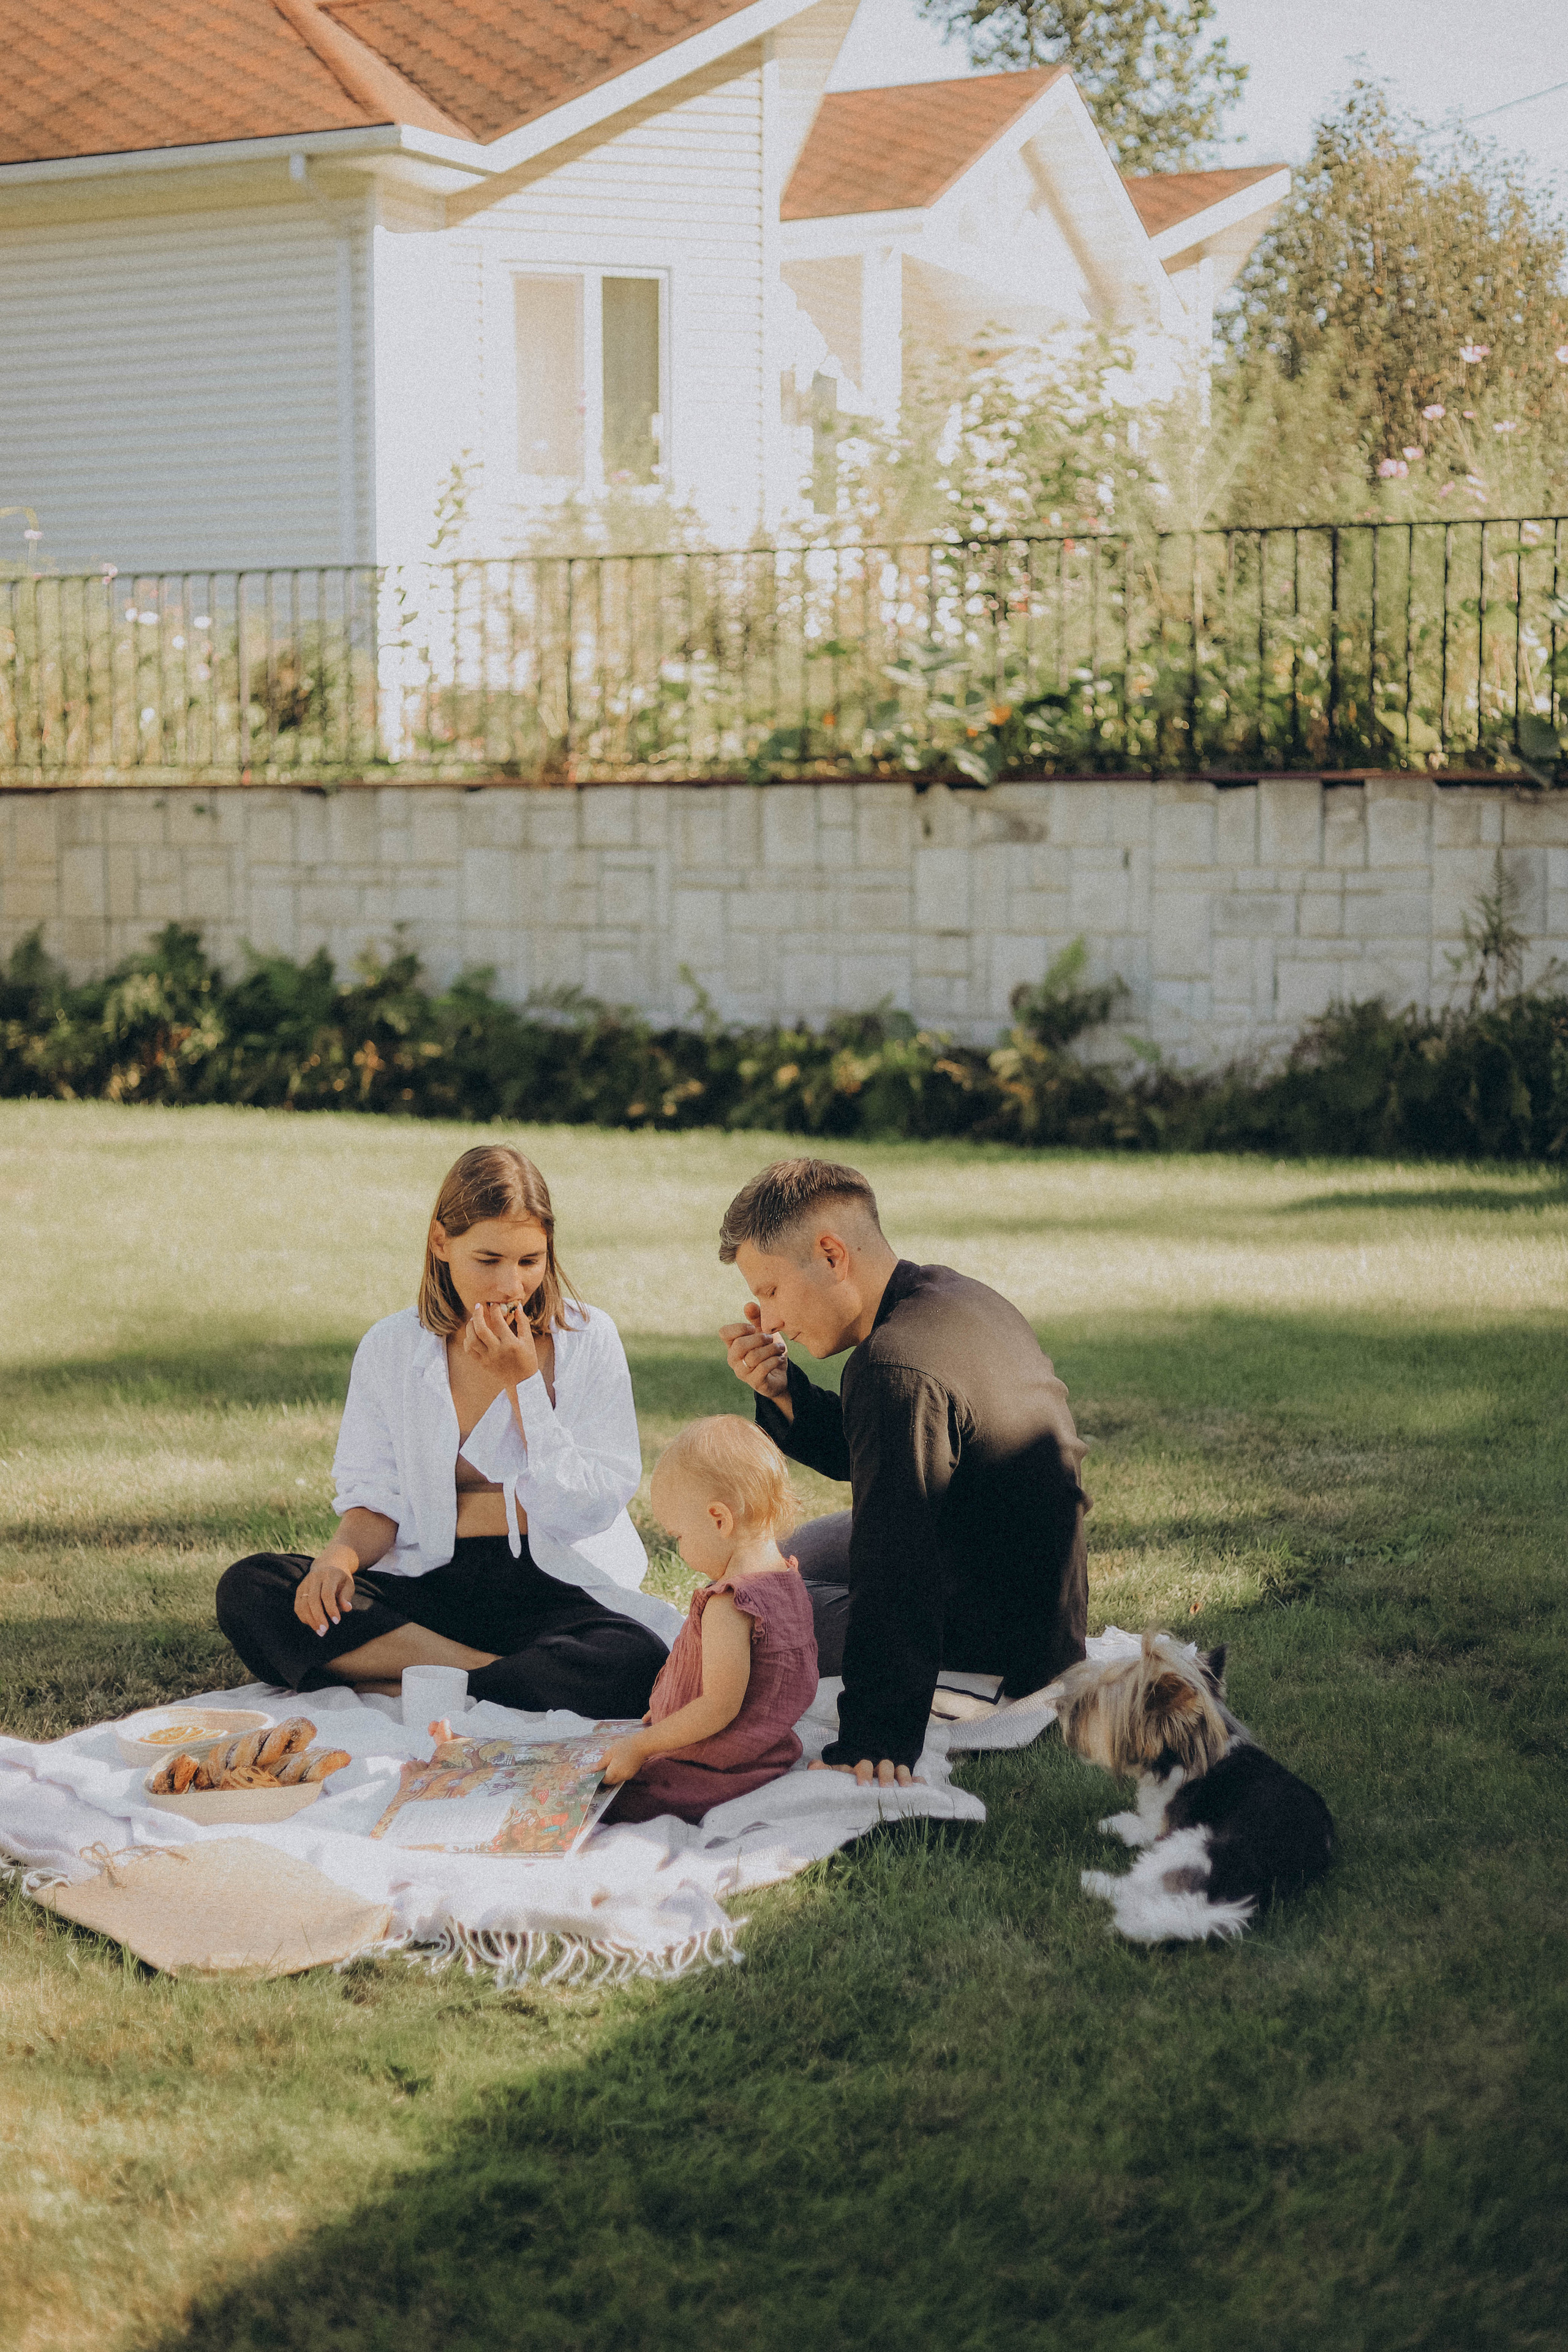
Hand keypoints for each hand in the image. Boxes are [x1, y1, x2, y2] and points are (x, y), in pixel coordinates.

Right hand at [294, 1552, 355, 1634]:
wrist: (328, 1563)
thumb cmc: (341, 1578)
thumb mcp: (348, 1584)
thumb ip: (346, 1596)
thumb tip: (347, 1609)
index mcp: (329, 1575)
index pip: (327, 1594)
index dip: (331, 1609)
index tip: (336, 1621)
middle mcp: (314, 1578)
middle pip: (312, 1600)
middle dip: (318, 1617)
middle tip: (324, 1631)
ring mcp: (305, 1583)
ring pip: (302, 1604)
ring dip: (309, 1620)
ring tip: (319, 1631)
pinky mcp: (299, 1589)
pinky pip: (298, 1605)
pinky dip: (303, 1617)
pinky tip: (312, 1624)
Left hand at [462, 1300, 539, 1385]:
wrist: (522, 1382)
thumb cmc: (527, 1359)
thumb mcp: (528, 1340)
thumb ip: (523, 1322)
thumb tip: (517, 1307)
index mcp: (510, 1343)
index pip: (498, 1321)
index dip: (494, 1309)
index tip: (494, 1304)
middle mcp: (497, 1350)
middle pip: (480, 1329)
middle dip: (477, 1314)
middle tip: (479, 1306)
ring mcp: (488, 1358)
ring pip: (471, 1340)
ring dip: (470, 1326)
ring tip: (474, 1319)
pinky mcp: (482, 1363)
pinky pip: (469, 1350)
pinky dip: (467, 1340)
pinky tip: (472, 1334)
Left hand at [599, 1734, 646, 1786]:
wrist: (641, 1745)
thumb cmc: (624, 1746)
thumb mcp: (610, 1753)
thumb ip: (601, 1763)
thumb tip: (592, 1770)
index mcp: (613, 1772)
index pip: (603, 1780)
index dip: (599, 1777)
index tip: (596, 1771)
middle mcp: (620, 1777)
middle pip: (610, 1782)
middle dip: (605, 1777)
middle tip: (602, 1767)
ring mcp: (627, 1776)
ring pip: (616, 1780)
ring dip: (612, 1775)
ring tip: (611, 1764)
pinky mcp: (632, 1774)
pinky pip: (622, 1777)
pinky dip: (618, 1773)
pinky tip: (618, 1764)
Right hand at [721, 1304, 789, 1402]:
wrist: (780, 1374)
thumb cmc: (768, 1350)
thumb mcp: (764, 1332)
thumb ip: (756, 1318)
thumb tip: (749, 1305)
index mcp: (732, 1344)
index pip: (724, 1333)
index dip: (739, 1328)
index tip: (753, 1328)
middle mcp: (733, 1359)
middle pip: (739, 1345)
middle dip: (759, 1338)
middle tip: (771, 1337)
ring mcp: (742, 1372)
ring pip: (753, 1357)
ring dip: (771, 1349)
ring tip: (780, 1348)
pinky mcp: (754, 1383)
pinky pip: (763, 1369)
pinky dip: (774, 1360)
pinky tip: (780, 1358)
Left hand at [808, 1758, 922, 1787]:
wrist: (863, 1781)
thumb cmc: (848, 1780)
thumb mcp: (836, 1776)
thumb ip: (824, 1772)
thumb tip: (813, 1765)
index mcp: (861, 1767)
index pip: (863, 1765)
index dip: (863, 1772)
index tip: (862, 1785)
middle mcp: (878, 1769)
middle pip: (884, 1766)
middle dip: (885, 1775)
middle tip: (884, 1788)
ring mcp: (893, 1775)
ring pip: (900, 1770)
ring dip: (903, 1777)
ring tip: (904, 1789)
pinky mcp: (904, 1782)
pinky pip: (914, 1779)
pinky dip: (918, 1782)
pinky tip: (921, 1785)